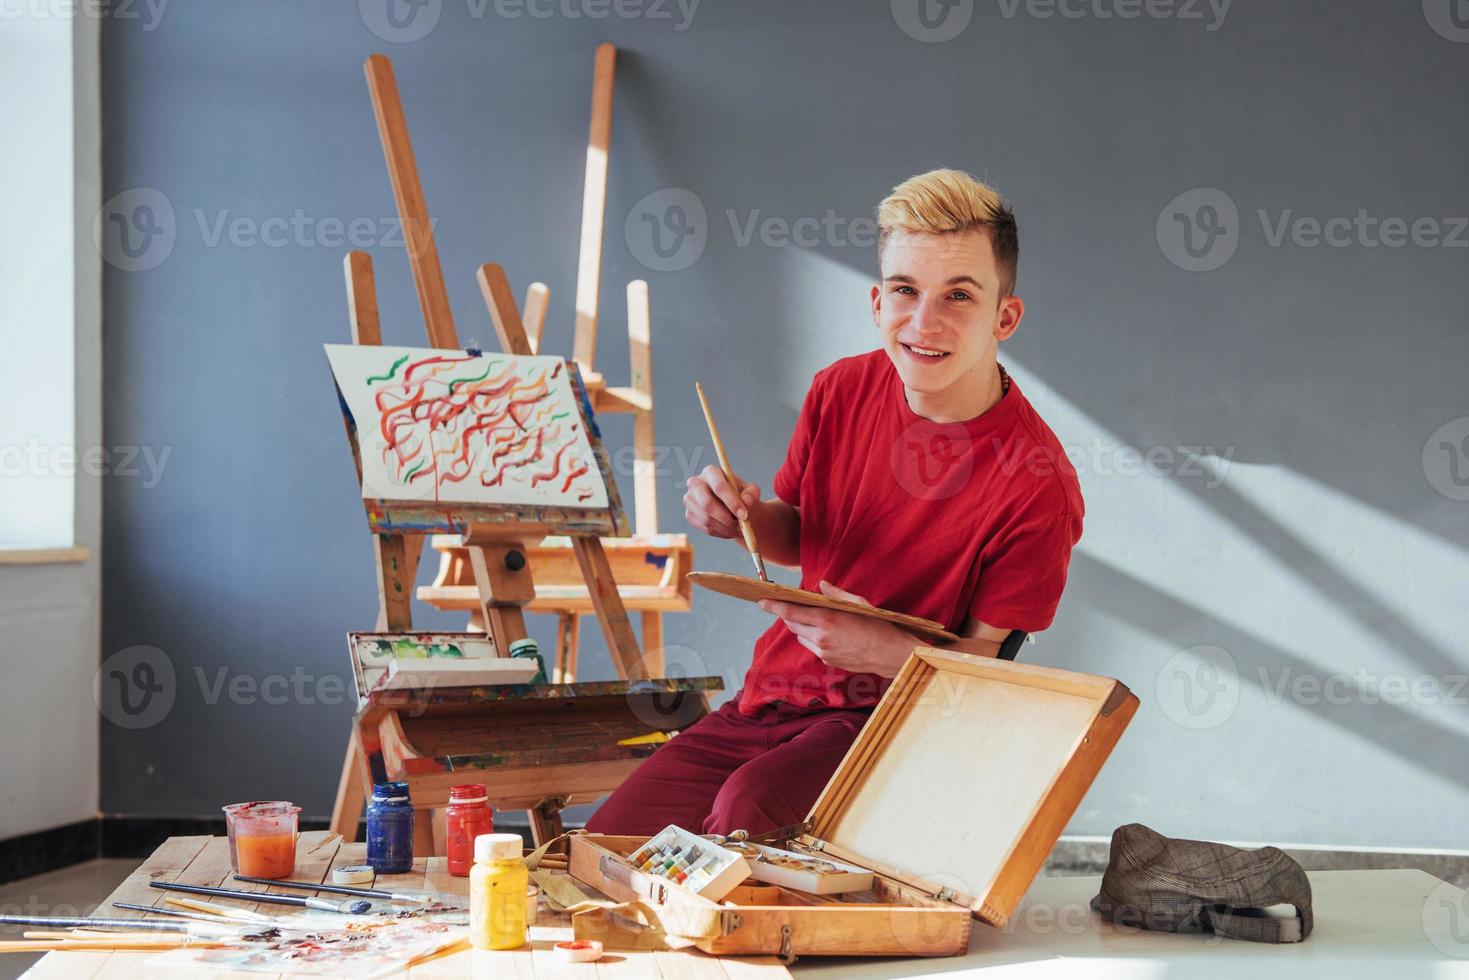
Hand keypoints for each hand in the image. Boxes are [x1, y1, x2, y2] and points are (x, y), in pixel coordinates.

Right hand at [684, 464, 761, 540]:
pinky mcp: (689, 515)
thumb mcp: (750, 491)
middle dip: (726, 517)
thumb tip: (746, 502)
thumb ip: (751, 494)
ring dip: (725, 527)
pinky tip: (730, 530)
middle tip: (740, 525)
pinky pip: (705, 528)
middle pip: (707, 503)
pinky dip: (720, 532)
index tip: (744, 514)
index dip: (732, 501)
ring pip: (706, 518)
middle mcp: (695, 483)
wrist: (732, 506)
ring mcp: (690, 500)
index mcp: (711, 472)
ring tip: (739, 528)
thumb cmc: (741, 495)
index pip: (719, 486)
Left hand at [759, 580, 918, 677]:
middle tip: (791, 606)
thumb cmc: (878, 625)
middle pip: (793, 625)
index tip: (762, 601)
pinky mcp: (827, 661)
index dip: (774, 606)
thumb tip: (820, 585)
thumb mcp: (859, 603)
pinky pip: (812, 647)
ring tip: (818, 620)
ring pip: (801, 637)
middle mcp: (821, 637)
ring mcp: (823, 652)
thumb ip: (835, 594)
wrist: (890, 655)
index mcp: (828, 620)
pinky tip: (830, 634)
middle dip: (790, 616)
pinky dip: (814, 639)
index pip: (791, 612)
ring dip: (803, 628)